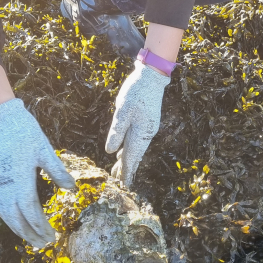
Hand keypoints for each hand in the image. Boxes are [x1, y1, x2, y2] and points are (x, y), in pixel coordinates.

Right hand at [0, 98, 75, 247]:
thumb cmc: (23, 131)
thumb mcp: (44, 149)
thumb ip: (57, 171)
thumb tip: (71, 189)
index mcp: (20, 179)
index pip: (30, 211)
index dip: (41, 225)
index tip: (52, 235)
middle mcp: (5, 186)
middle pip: (16, 218)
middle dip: (30, 233)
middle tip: (44, 244)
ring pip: (5, 215)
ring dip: (18, 229)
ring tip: (31, 238)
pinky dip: (7, 218)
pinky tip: (15, 221)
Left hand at [105, 61, 169, 186]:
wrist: (152, 77)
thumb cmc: (136, 92)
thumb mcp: (122, 111)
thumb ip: (116, 132)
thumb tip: (109, 151)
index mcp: (140, 133)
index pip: (131, 158)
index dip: (125, 172)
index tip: (122, 186)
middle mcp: (146, 134)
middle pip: (133, 155)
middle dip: (125, 169)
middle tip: (116, 183)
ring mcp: (147, 128)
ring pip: (135, 148)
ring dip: (126, 160)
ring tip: (118, 172)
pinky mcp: (146, 122)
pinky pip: (136, 141)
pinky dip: (129, 149)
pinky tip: (122, 153)